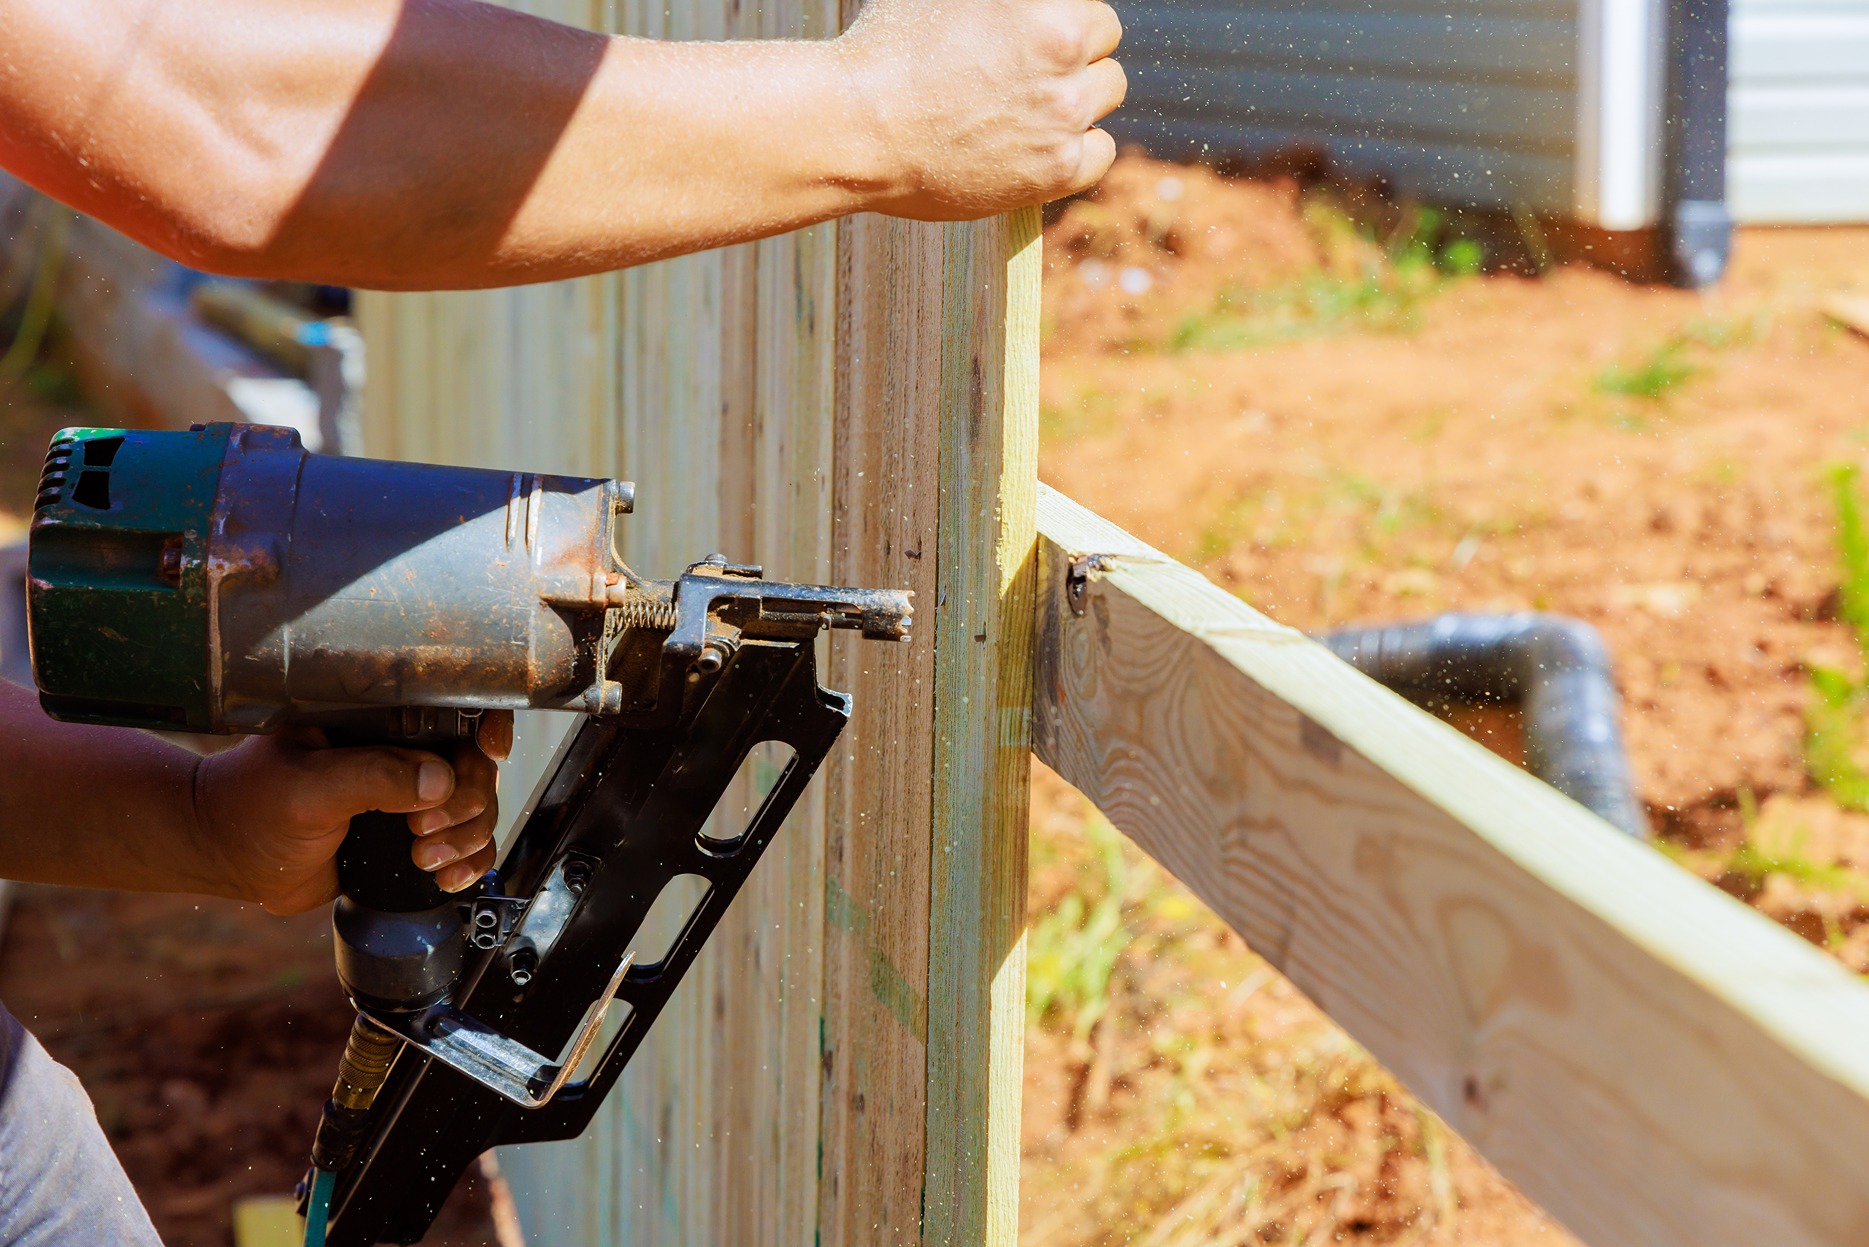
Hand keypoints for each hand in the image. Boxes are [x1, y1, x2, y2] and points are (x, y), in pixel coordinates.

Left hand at [191, 714, 513, 914]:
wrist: (228, 856)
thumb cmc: (251, 806)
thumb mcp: (307, 787)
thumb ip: (370, 777)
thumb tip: (438, 781)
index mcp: (379, 720)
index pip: (453, 708)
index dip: (485, 726)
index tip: (488, 751)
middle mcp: (401, 751)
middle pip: (475, 765)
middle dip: (468, 801)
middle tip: (424, 830)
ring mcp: (409, 793)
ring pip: (477, 806)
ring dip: (468, 836)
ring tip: (425, 857)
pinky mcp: (410, 833)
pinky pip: (464, 843)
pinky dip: (469, 861)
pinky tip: (445, 875)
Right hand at [836, 0, 1124, 219]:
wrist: (857, 129)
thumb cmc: (888, 47)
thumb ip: (1004, 0)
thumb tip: (1021, 8)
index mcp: (1046, 4)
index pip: (1089, 4)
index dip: (1058, 15)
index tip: (1028, 35)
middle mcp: (1065, 50)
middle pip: (1105, 40)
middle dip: (1072, 52)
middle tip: (1022, 70)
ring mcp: (1064, 112)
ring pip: (1108, 92)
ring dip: (1077, 95)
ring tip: (1024, 105)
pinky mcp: (1057, 168)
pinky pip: (1101, 152)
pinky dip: (1079, 147)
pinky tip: (1038, 143)